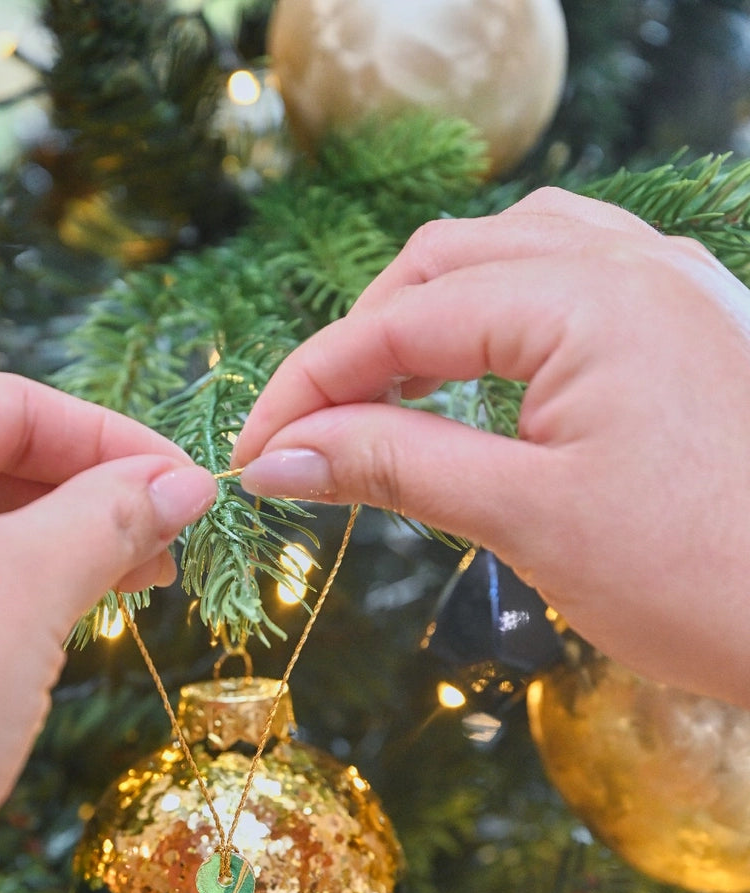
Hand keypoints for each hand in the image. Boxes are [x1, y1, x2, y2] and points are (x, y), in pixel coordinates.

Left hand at [0, 369, 215, 892]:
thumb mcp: (36, 583)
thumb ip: (116, 514)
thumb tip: (186, 483)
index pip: (7, 403)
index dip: (112, 438)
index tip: (187, 482)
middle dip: (87, 496)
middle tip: (169, 540)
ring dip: (54, 543)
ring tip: (135, 580)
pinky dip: (2, 582)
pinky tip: (65, 612)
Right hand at [235, 188, 749, 709]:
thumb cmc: (696, 578)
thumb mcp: (526, 518)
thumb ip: (393, 465)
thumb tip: (278, 456)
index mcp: (590, 296)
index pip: (403, 318)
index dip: (311, 384)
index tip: (253, 452)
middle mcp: (634, 263)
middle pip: (447, 262)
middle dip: (363, 341)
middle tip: (311, 433)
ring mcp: (672, 287)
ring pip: (510, 256)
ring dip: (429, 315)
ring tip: (382, 396)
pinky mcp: (690, 325)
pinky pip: (573, 278)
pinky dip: (501, 314)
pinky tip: (482, 371)